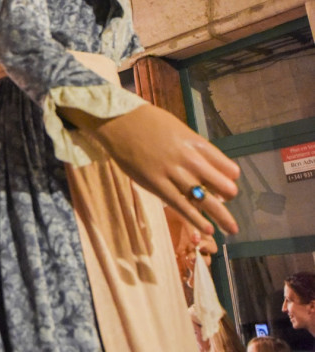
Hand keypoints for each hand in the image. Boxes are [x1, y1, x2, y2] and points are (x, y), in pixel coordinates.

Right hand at [63, 102, 238, 235]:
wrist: (120, 122)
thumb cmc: (148, 122)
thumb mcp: (178, 129)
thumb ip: (192, 146)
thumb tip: (203, 162)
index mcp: (196, 143)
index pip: (226, 167)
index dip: (230, 178)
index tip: (228, 182)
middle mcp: (190, 159)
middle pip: (222, 185)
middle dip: (228, 196)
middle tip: (227, 203)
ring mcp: (174, 173)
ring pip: (205, 199)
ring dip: (221, 216)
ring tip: (231, 229)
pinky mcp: (157, 185)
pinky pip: (182, 206)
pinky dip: (196, 220)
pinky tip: (208, 230)